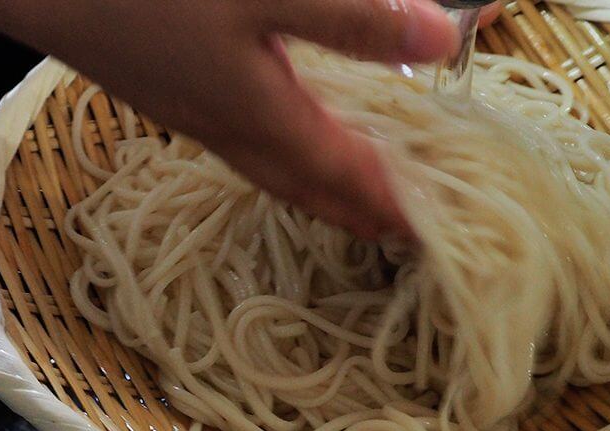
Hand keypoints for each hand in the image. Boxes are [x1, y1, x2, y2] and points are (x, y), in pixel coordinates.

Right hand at [0, 1, 502, 238]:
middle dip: (352, 210)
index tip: (428, 230)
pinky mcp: (166, 90)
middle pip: (303, 185)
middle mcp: (227, 128)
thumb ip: (351, 20)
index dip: (389, 200)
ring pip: (270, 167)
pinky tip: (274, 127)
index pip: (342, 174)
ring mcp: (190, 112)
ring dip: (314, 186)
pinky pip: (240, 142)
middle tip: (393, 228)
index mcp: (260, 115)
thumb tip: (442, 43)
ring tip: (346, 190)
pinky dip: (277, 152)